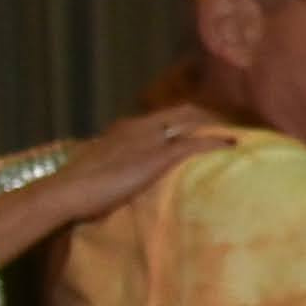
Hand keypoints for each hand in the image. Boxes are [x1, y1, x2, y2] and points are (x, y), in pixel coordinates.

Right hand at [0, 109, 232, 270]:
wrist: (64, 193)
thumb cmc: (77, 189)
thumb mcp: (101, 168)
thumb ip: (117, 166)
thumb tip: (124, 177)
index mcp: (124, 128)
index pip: (166, 114)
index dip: (191, 116)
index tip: (211, 122)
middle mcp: (138, 127)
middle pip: (185, 112)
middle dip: (212, 116)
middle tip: (236, 125)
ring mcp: (148, 139)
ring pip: (194, 123)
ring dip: (219, 127)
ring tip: (241, 134)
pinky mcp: (156, 156)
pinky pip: (194, 144)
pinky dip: (216, 143)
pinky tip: (234, 147)